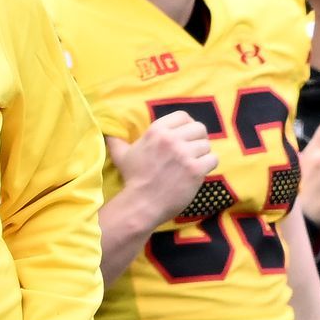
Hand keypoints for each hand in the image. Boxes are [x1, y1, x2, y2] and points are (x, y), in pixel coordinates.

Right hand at [107, 111, 217, 225]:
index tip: (185, 135)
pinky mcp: (196, 170)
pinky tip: (199, 171)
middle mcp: (172, 139)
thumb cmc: (133, 178)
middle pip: (199, 128)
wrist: (142, 203)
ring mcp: (185, 154)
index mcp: (156, 130)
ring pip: (207, 145)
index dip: (187, 125)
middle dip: (198, 138)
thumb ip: (116, 140)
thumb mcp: (121, 154)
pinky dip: (208, 165)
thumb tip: (107, 132)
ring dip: (203, 153)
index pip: (183, 116)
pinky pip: (213, 159)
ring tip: (195, 162)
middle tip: (192, 150)